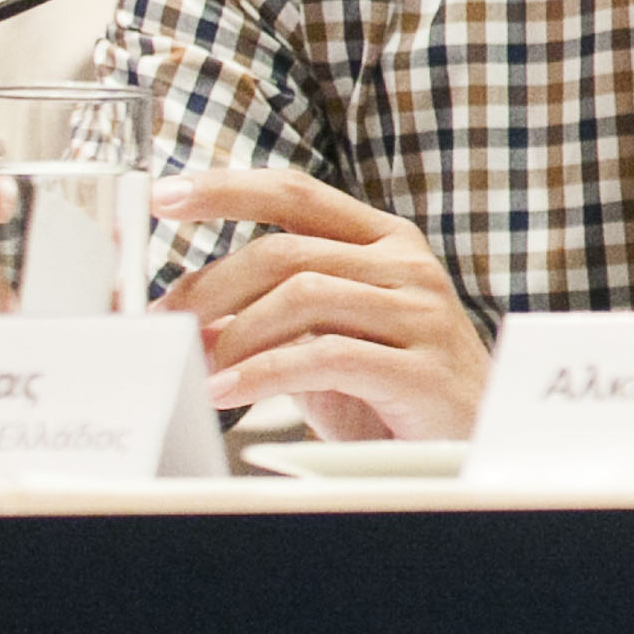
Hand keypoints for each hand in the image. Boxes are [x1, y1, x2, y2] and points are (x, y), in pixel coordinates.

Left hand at [152, 170, 491, 440]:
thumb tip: (187, 317)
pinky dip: (262, 375)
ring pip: (303, 296)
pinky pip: (325, 357)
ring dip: (233, 336)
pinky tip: (227, 395)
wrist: (469, 444)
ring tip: (198, 370)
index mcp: (384, 242)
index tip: (164, 195)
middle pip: (286, 251)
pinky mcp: (420, 368)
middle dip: (210, 286)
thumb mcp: (323, 342)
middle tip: (163, 322)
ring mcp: (419, 313)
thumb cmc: (391, 393)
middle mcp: (406, 265)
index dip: (228, 190)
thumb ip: (268, 321)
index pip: (296, 193)